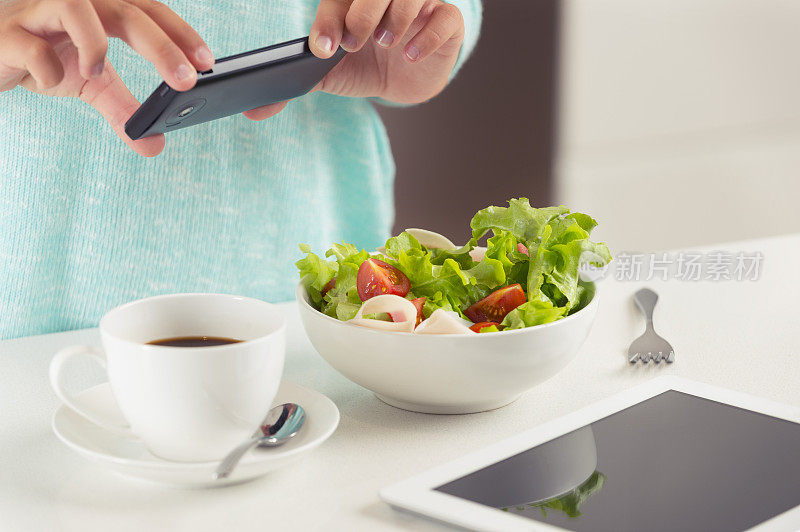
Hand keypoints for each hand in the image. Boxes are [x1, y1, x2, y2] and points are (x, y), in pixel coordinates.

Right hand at [0, 0, 213, 155]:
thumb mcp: (91, 85)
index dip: (180, 34)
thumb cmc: (46, 56)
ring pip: (75, 6)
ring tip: (96, 73)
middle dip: (161, 46)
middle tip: (186, 81)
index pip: (149, 12)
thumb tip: (155, 145)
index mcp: (103, 10)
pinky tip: (50, 81)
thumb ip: (123, 109)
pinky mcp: (9, 34)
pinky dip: (46, 67)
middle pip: (127, 11)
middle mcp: (76, 3)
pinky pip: (30, 45)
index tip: (208, 63)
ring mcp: (40, 13)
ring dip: (94, 43)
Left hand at [244, 0, 464, 120]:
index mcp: (351, 0)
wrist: (403, 79)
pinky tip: (411, 55)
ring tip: (385, 45)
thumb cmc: (364, 66)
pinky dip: (427, 36)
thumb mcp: (327, 74)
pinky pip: (446, 18)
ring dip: (395, 20)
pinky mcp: (447, 22)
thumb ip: (293, 85)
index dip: (329, 19)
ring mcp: (419, 5)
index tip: (323, 49)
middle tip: (353, 44)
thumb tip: (252, 110)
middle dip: (360, 14)